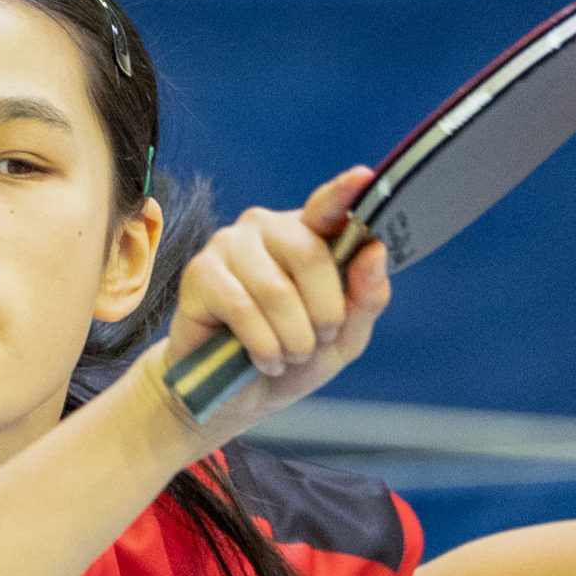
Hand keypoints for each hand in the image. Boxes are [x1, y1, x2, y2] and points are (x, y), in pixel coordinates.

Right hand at [145, 167, 392, 440]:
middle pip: (309, 254)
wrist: (239, 397)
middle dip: (324, 312)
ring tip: (288, 356)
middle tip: (318, 341)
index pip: (327, 206)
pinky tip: (265, 360)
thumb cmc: (295, 358)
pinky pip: (242, 308)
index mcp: (307, 234)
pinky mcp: (200, 274)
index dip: (343, 193)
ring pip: (276, 289)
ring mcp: (229, 245)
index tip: (364, 177)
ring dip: (292, 338)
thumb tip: (374, 252)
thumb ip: (366, 297)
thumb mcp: (344, 337)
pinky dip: (263, 344)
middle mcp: (266, 227)